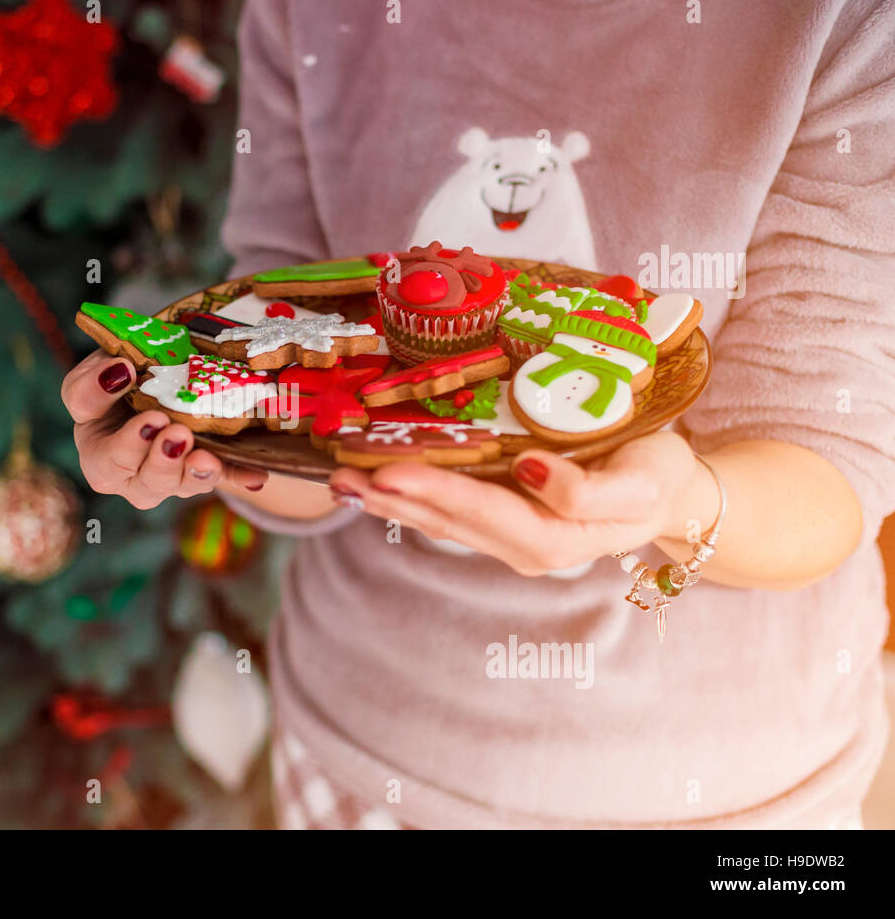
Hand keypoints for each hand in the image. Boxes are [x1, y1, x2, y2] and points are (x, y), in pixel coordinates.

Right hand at [61, 350, 267, 509]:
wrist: (149, 377)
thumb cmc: (114, 382)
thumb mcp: (91, 376)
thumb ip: (92, 382)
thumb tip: (119, 371)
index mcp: (101, 457)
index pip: (109, 460)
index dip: (130, 445)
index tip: (153, 420)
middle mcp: (135, 477)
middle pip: (148, 484)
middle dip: (166, 461)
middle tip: (180, 435)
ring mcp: (173, 477)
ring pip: (184, 485)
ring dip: (199, 473)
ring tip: (209, 459)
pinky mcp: (204, 469)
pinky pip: (224, 474)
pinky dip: (240, 474)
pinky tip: (256, 474)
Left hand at [328, 431, 700, 575]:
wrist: (674, 492)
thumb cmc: (659, 478)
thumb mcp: (643, 484)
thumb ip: (589, 491)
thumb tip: (532, 472)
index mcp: (559, 539)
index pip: (487, 513)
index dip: (438, 493)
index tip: (391, 471)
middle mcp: (527, 546)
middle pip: (451, 522)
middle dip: (394, 499)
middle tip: (342, 476)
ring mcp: (512, 538)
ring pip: (441, 522)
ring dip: (389, 502)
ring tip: (342, 481)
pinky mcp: (505, 523)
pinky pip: (451, 513)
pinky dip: (411, 498)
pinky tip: (378, 484)